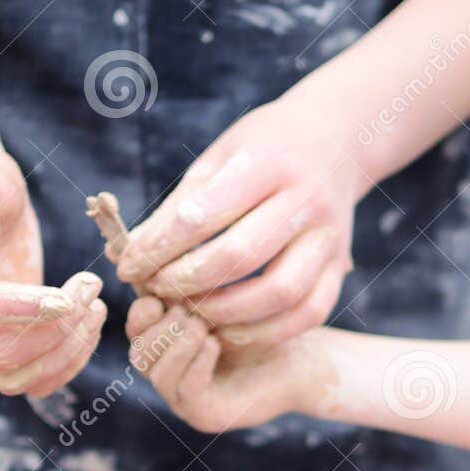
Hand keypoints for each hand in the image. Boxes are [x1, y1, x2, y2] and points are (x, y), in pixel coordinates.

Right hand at [0, 142, 105, 396]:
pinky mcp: (1, 344)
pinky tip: (90, 326)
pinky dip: (65, 364)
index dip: (22, 309)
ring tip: (95, 309)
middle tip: (91, 288)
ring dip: (63, 354)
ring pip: (14, 377)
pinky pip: (30, 379)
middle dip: (52, 330)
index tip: (67, 297)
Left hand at [114, 93, 362, 351]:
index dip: (158, 248)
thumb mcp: (218, 158)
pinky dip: (268, 331)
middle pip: (240, 256)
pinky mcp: (340, 265)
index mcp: (266, 164)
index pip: (202, 216)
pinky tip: (231, 330)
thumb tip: (131, 255)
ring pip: (280, 293)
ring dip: (227, 313)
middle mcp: (305, 199)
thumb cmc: (263, 150)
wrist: (336, 139)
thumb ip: (179, 206)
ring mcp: (328, 236)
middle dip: (187, 282)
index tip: (129, 268)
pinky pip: (309, 312)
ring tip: (191, 314)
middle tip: (157, 291)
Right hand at [124, 297, 316, 433]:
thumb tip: (143, 252)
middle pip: (139, 354)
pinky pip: (186, 392)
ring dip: (176, 346)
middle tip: (183, 312)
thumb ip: (187, 282)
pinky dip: (195, 365)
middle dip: (157, 330)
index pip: (136, 331)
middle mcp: (171, 373)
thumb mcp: (220, 296)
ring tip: (198, 326)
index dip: (141, 313)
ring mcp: (185, 398)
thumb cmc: (265, 321)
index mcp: (167, 343)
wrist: (303, 356)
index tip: (157, 295)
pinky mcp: (206, 415)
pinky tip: (212, 344)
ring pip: (158, 375)